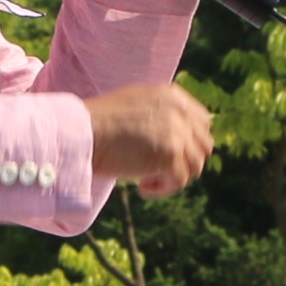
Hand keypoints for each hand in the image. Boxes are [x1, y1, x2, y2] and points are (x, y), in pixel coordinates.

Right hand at [84, 83, 213, 195]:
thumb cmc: (96, 123)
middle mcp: (180, 111)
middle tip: (160, 171)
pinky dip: (163, 189)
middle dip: (185, 162)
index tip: (170, 155)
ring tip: (147, 180)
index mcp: (173, 96)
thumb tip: (174, 140)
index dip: (190, 142)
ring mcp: (177, 133)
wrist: (81, 133)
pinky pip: (179, 181)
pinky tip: (142, 188)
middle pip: (203, 146)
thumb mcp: (134, 106)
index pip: (202, 122)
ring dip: (173, 177)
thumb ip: (159, 115)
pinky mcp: (170, 156)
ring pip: (195, 166)